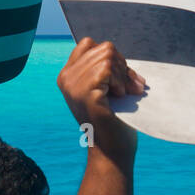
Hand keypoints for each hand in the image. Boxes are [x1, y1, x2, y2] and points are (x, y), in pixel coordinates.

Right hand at [57, 38, 145, 157]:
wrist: (113, 151)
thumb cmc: (113, 119)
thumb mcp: (104, 87)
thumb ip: (105, 68)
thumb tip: (118, 55)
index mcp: (67, 75)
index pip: (89, 44)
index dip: (111, 57)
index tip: (120, 78)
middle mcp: (66, 78)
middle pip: (104, 48)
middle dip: (122, 67)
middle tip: (129, 89)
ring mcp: (73, 86)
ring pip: (108, 56)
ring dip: (123, 75)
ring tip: (123, 94)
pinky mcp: (85, 94)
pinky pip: (108, 68)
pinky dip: (120, 81)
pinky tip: (119, 97)